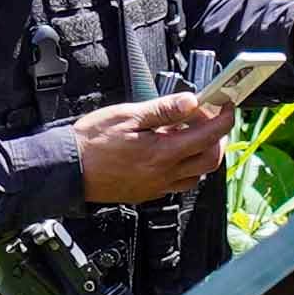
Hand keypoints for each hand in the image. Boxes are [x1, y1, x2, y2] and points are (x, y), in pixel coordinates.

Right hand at [72, 94, 234, 206]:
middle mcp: (165, 174)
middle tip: (209, 119)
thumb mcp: (128, 115)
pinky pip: (178, 183)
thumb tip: (190, 102)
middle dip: (217, 138)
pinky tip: (171, 152)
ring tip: (187, 133)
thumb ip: (163, 110)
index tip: (226, 106)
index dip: (223, 119)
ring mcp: (157, 187)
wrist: (67, 170)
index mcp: (163, 153)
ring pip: (196, 174)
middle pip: (210, 160)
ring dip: (201, 154)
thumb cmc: (91, 143)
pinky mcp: (148, 193)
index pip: (209, 136)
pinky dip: (185, 167)